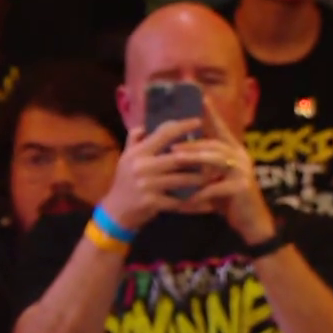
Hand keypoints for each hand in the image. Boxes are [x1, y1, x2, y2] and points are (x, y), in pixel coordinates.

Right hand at [95, 118, 210, 233]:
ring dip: (201, 179)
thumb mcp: (125, 158)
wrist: (115, 211)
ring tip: (215, 177)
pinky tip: (207, 204)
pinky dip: (195, 203)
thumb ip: (134, 140)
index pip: (163, 134)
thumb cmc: (124, 182)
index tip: (198, 121)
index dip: (182, 126)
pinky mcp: (153, 202)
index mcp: (138, 153)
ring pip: (183, 180)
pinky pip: (179, 201)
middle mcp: (142, 167)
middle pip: (179, 158)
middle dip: (200, 157)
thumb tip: (145, 125)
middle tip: (217, 154)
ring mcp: (147, 185)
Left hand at [177, 107, 275, 243]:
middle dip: (191, 143)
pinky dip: (200, 192)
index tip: (199, 97)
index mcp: (233, 150)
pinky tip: (186, 197)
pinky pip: (218, 187)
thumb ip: (201, 162)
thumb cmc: (226, 198)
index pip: (219, 128)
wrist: (250, 221)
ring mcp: (243, 171)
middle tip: (170, 145)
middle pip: (214, 143)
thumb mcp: (213, 176)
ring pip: (216, 159)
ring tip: (175, 159)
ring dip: (194, 159)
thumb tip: (176, 149)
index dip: (210, 114)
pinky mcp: (243, 188)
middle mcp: (240, 156)